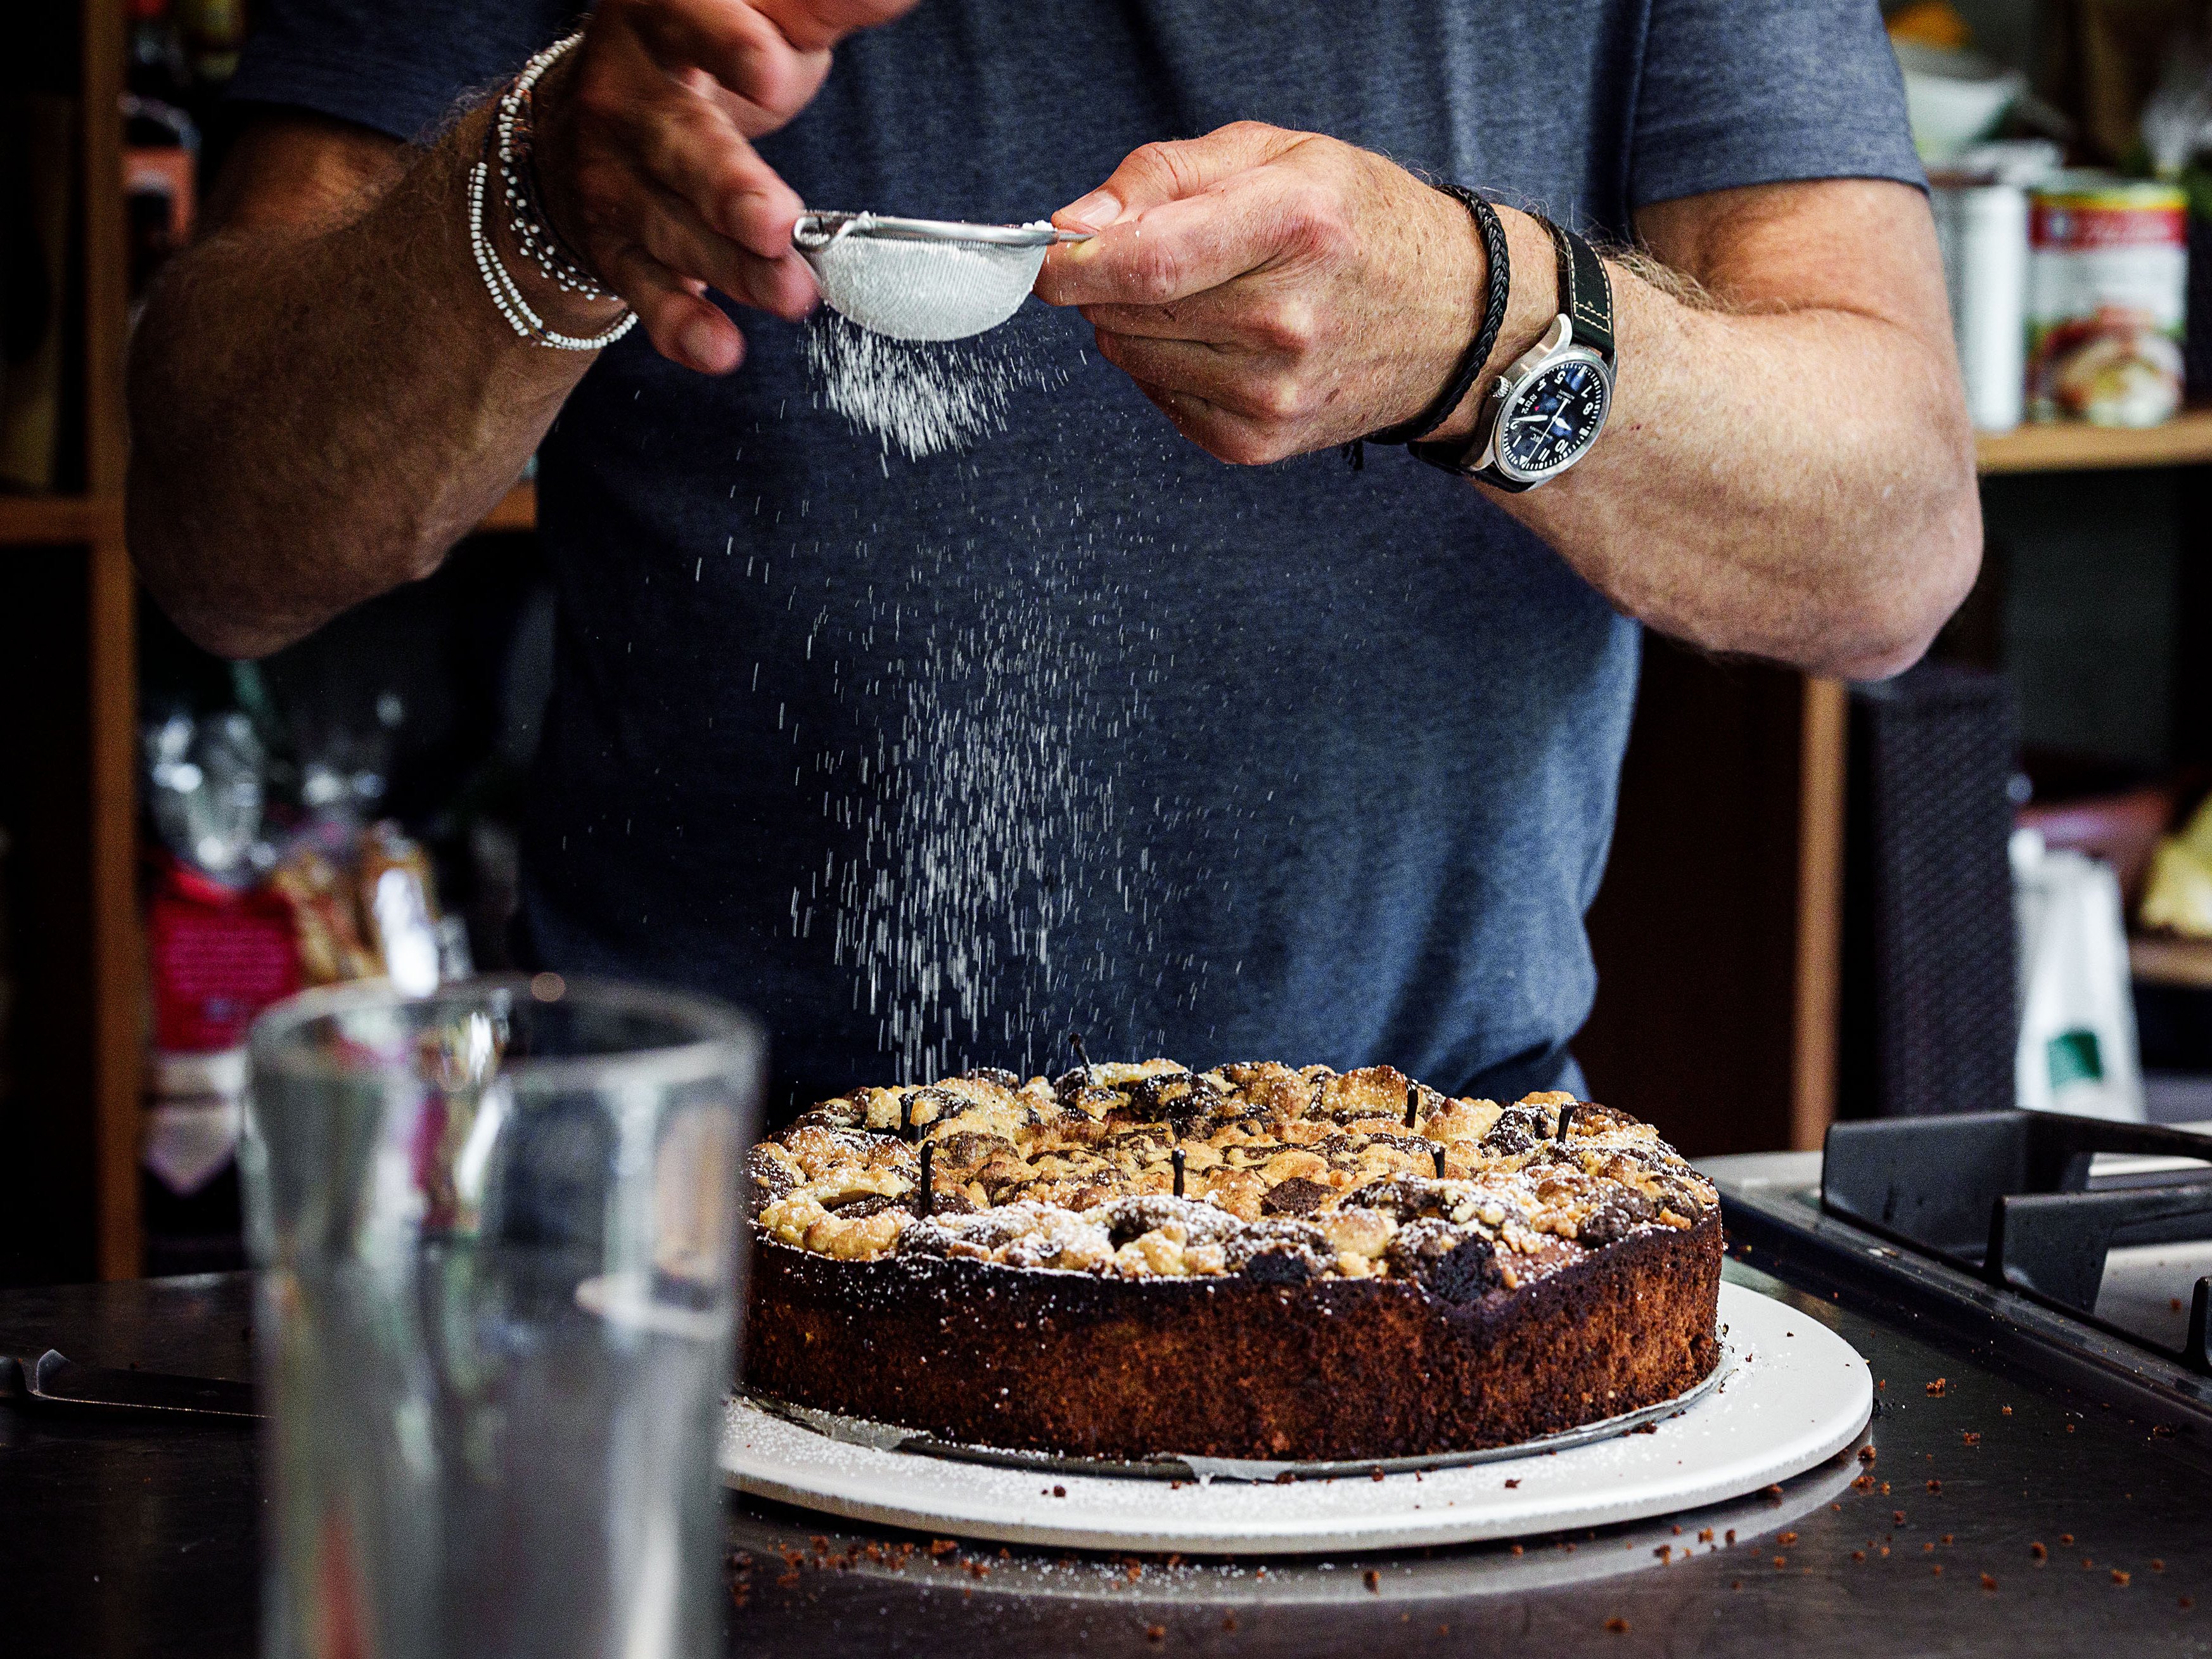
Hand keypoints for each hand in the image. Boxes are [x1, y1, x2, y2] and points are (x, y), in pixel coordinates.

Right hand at [530, 0, 916, 371]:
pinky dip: (681, 324)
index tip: (776, 74)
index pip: (686, 18)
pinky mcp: (613, 246)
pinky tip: (720, 349)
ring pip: (671, 226)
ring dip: (733, 267)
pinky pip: (646, 290)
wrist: (592, 116)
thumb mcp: (762, 14)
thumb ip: (822, 3)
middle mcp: (625, 95)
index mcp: (659, 14)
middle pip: (677, 139)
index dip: (727, 46)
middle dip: (728, 186)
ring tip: (794, 294)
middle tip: (780, 224)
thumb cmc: (706, 53)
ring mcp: (612, 176)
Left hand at [1034, 122, 1490, 463]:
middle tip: (1152, 256)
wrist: (1452, 322)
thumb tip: (1075, 223)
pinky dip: (1169, 367)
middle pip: (1125, 311)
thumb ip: (1163, 175)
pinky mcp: (1258, 440)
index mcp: (1294, 228)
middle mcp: (1286, 321)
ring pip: (1131, 357)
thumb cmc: (1361, 226)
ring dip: (1139, 325)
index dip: (1074, 261)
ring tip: (1206, 297)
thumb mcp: (1276, 155)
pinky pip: (1160, 399)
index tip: (1048, 253)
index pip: (1145, 261)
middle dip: (1109, 282)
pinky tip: (1222, 343)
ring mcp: (1273, 393)